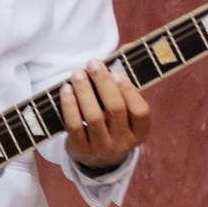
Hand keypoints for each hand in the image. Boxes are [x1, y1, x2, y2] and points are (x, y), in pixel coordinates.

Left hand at [59, 57, 148, 171]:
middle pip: (115, 109)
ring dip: (84, 91)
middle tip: (93, 64)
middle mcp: (123, 143)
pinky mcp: (81, 149)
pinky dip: (69, 104)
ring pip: (94, 116)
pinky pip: (74, 125)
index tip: (117, 73)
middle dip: (103, 83)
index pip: (141, 112)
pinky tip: (66, 89)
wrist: (95, 159)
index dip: (130, 91)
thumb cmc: (111, 124)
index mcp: (139, 133)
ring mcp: (102, 148)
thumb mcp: (123, 113)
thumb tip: (128, 47)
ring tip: (77, 73)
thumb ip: (124, 85)